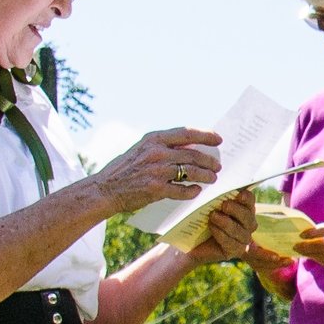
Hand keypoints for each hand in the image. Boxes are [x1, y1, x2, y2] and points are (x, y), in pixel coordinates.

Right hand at [97, 127, 221, 211]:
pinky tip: (197, 191)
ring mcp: (157, 171)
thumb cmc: (124, 169)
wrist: (105, 189)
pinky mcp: (156, 189)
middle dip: (209, 161)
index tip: (218, 139)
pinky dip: (192, 191)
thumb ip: (162, 147)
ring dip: (206, 176)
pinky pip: (183, 190)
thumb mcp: (141, 149)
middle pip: (193, 155)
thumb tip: (190, 148)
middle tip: (218, 166)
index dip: (205, 135)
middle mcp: (156, 153)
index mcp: (153, 139)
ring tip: (213, 178)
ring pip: (192, 172)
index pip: (186, 133)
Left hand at [189, 188, 258, 264]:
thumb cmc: (197, 219)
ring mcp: (242, 239)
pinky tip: (212, 228)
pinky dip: (221, 235)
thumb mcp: (206, 205)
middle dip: (237, 210)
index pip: (250, 201)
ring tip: (213, 216)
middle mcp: (246, 225)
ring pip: (240, 231)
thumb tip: (217, 184)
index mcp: (242, 209)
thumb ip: (215, 196)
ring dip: (227, 223)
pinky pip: (232, 243)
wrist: (188, 241)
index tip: (240, 194)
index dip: (247, 198)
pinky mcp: (234, 251)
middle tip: (224, 205)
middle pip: (248, 216)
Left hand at [294, 219, 323, 271]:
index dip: (310, 233)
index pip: (323, 231)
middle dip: (305, 247)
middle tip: (295, 246)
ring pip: (322, 257)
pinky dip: (320, 260)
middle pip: (319, 247)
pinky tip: (314, 257)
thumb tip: (317, 232)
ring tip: (302, 252)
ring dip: (310, 255)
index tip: (301, 234)